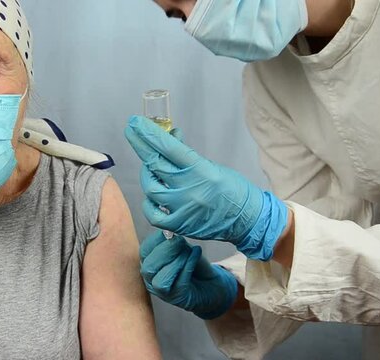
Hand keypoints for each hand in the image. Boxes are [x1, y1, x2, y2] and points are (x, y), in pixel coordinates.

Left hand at [125, 115, 288, 260]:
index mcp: (201, 170)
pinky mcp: (179, 225)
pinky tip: (152, 194)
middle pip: (156, 164)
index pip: (169, 148)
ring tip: (150, 168)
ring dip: (147, 174)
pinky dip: (148, 202)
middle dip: (141, 145)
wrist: (248, 220)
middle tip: (131, 131)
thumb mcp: (212, 166)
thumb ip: (188, 156)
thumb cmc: (233, 190)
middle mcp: (190, 189)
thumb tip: (170, 138)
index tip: (136, 123)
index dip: (149, 134)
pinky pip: (152, 213)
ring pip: (151, 187)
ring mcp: (182, 209)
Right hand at [140, 231, 237, 319]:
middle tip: (180, 241)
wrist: (212, 284)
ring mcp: (163, 293)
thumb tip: (169, 233)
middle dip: (165, 251)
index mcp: (149, 264)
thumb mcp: (183, 249)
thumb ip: (174, 243)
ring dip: (176, 262)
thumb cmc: (195, 265)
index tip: (170, 232)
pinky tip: (196, 253)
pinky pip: (180, 284)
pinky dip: (188, 266)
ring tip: (188, 251)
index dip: (155, 240)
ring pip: (160, 281)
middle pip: (148, 267)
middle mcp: (151, 280)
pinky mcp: (178, 299)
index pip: (144, 252)